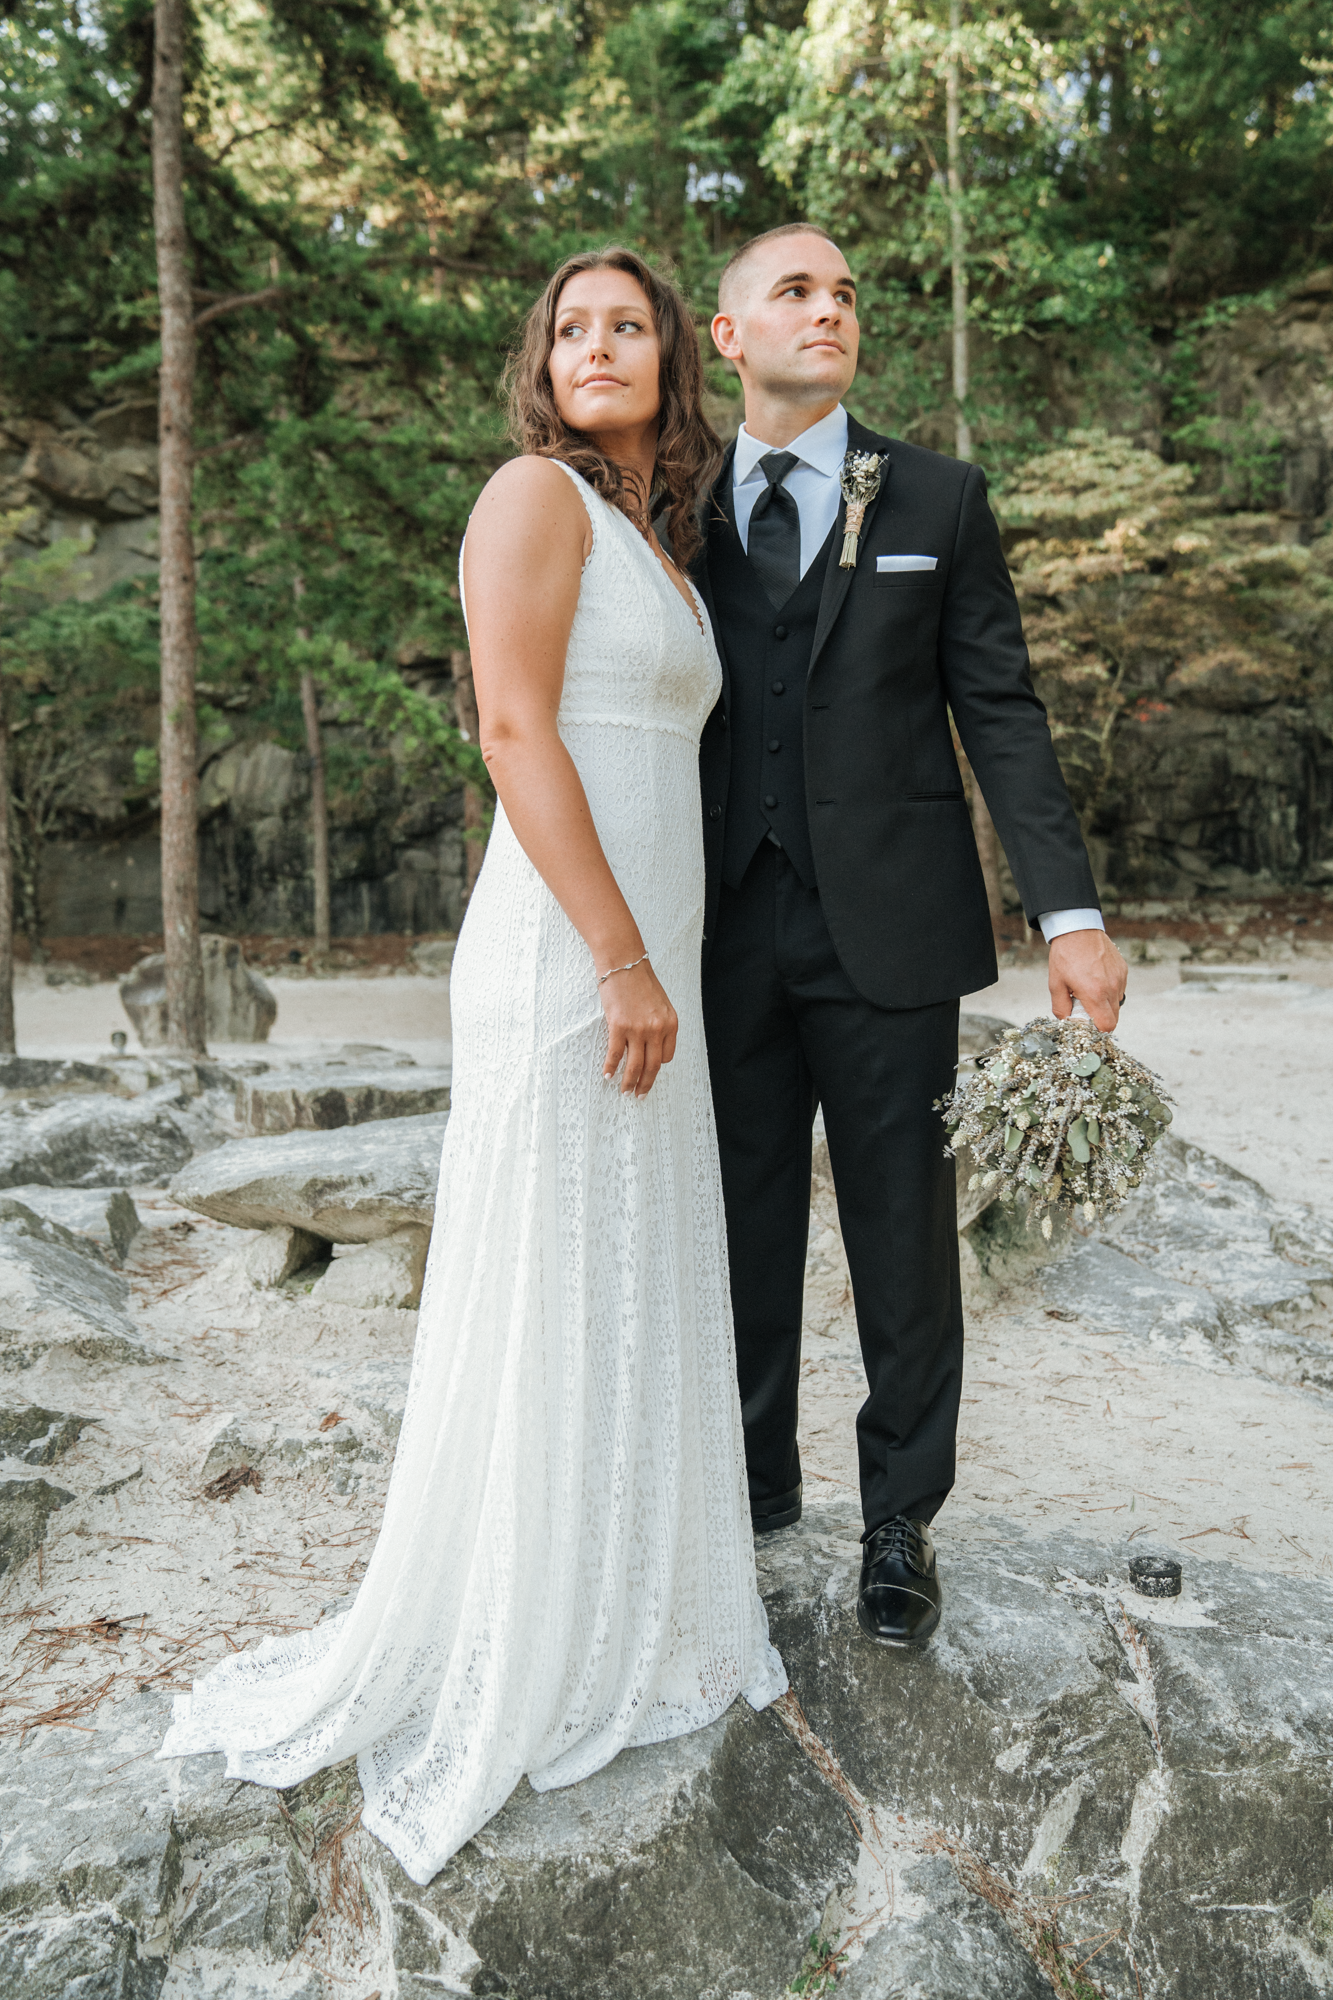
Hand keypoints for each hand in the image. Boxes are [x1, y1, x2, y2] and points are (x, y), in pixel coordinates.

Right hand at [599, 958, 678, 1095]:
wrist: (624, 962)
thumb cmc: (639, 979)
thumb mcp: (659, 1003)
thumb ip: (659, 1023)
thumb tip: (650, 1044)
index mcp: (670, 1023)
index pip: (667, 1056)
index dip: (657, 1066)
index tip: (649, 1071)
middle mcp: (657, 1029)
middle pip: (653, 1066)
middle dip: (645, 1084)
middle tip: (639, 1095)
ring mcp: (639, 1029)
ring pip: (635, 1066)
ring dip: (629, 1082)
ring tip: (624, 1091)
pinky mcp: (619, 1026)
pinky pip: (616, 1054)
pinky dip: (611, 1067)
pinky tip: (607, 1075)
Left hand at [1048, 929, 1127, 1031]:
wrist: (1078, 929)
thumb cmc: (1065, 955)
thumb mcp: (1055, 984)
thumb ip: (1061, 1008)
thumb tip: (1067, 1021)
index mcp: (1094, 993)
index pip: (1107, 1025)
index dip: (1098, 1030)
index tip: (1088, 1024)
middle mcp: (1111, 988)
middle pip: (1114, 1018)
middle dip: (1101, 1019)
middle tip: (1086, 1009)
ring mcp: (1119, 979)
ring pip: (1117, 1004)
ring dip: (1106, 1005)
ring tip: (1090, 991)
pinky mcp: (1123, 970)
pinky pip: (1120, 990)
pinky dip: (1110, 991)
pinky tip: (1097, 980)